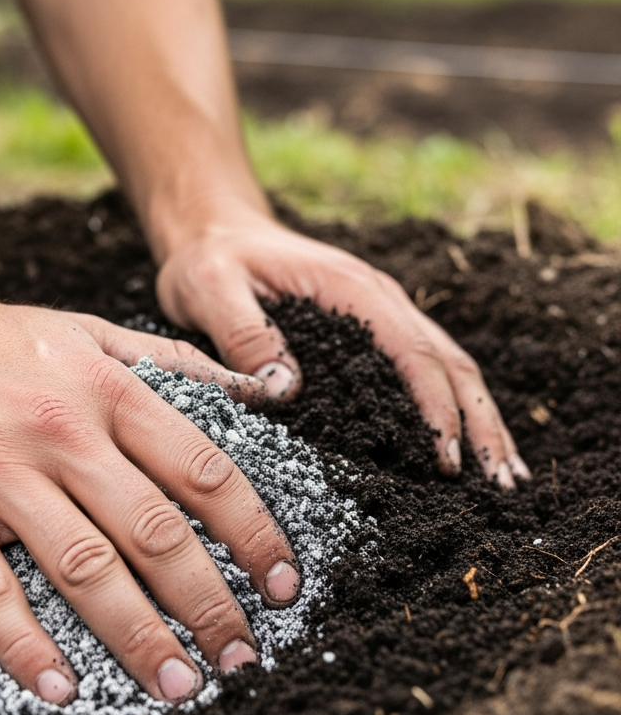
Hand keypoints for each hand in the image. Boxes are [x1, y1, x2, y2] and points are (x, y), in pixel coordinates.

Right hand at [0, 267, 300, 704]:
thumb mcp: (86, 330)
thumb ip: (171, 362)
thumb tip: (262, 388)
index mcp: (106, 389)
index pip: (203, 470)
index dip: (253, 533)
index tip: (281, 584)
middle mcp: (61, 430)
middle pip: (155, 532)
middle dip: (209, 603)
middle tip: (242, 655)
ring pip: (84, 569)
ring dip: (138, 637)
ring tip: (178, 683)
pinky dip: (26, 644)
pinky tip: (61, 686)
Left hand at [155, 204, 529, 488]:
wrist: (215, 230)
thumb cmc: (211, 260)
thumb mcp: (209, 288)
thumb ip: (243, 333)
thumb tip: (288, 389)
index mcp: (350, 287)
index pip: (412, 350)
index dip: (436, 406)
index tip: (447, 459)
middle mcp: (379, 298)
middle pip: (450, 362)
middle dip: (482, 422)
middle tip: (504, 483)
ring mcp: (380, 314)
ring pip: (449, 367)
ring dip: (480, 419)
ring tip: (504, 476)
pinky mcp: (370, 332)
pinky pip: (423, 370)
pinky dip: (452, 408)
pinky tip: (460, 447)